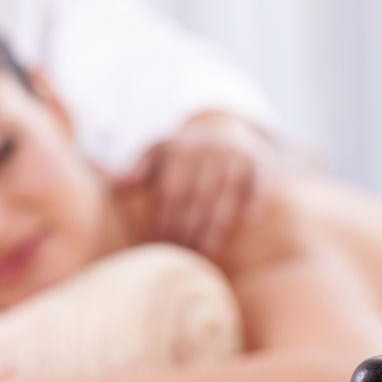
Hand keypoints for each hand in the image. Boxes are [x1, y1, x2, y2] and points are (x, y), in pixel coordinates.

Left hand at [117, 113, 278, 257]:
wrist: (222, 129)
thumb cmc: (182, 153)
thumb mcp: (158, 152)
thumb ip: (140, 167)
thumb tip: (121, 184)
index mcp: (182, 149)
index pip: (172, 191)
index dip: (167, 218)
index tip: (162, 240)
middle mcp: (210, 150)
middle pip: (199, 197)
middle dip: (189, 227)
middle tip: (183, 252)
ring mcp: (237, 156)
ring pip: (227, 196)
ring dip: (218, 226)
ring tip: (207, 251)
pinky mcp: (260, 162)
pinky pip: (259, 185)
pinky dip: (254, 202)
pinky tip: (248, 222)